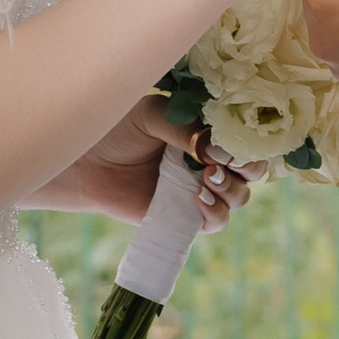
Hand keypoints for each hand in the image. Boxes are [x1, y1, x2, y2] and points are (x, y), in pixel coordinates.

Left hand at [29, 95, 264, 230]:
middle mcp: (209, 161)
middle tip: (224, 163)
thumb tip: (218, 148)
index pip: (246, 137)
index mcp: (207, 131)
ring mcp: (199, 190)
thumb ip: (186, 129)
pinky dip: (215, 212)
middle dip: (247, 168)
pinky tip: (197, 199)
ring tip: (206, 180)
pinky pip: (215, 222)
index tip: (232, 143)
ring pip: (239, 197)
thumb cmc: (118, 130)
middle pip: (252, 170)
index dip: (248, 141)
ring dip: (232, 190)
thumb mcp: (153, 116)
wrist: (87, 162)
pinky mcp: (185, 217)